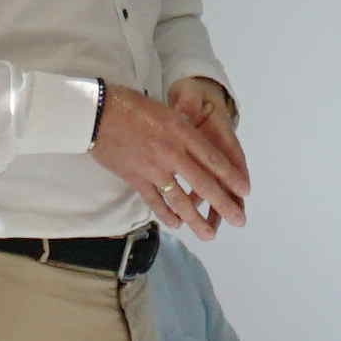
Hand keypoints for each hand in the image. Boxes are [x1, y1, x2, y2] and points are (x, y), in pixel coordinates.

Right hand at [93, 82, 249, 235]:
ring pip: (180, 200)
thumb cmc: (131, 106)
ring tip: (209, 235)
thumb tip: (200, 150)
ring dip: (196, 220)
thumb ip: (184, 130)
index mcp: (182, 131)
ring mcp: (153, 168)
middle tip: (239, 221)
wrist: (96, 113)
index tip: (244, 192)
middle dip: (224, 205)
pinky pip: (155, 202)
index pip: (214, 160)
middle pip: (204, 184)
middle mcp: (172, 151)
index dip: (231, 178)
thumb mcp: (166, 111)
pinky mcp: (135, 178)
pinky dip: (167, 215)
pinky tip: (177, 225)